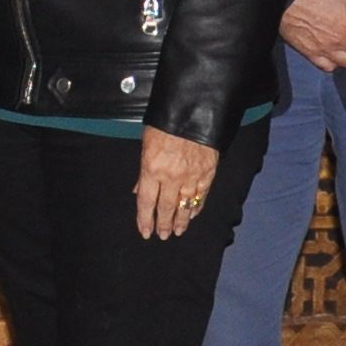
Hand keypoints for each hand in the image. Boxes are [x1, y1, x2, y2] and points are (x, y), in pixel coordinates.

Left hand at [131, 125, 217, 239]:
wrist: (195, 109)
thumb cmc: (166, 122)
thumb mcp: (147, 142)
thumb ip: (143, 170)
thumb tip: (137, 189)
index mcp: (151, 168)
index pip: (145, 201)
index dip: (144, 219)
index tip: (145, 232)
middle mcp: (171, 177)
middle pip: (165, 207)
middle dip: (163, 224)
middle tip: (163, 236)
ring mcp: (191, 176)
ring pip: (184, 206)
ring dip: (180, 221)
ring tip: (177, 232)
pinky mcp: (208, 173)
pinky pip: (201, 196)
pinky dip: (196, 207)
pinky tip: (191, 215)